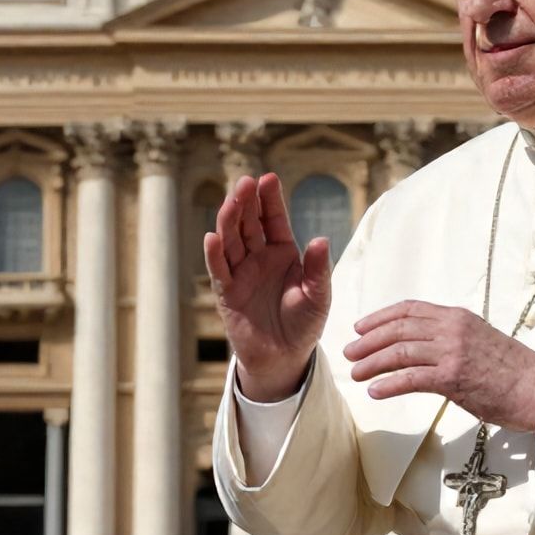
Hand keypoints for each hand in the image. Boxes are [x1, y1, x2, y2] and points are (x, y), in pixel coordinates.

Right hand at [203, 173, 330, 402]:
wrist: (285, 357)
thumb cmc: (304, 324)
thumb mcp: (319, 297)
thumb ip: (317, 270)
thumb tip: (321, 240)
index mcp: (284, 252)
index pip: (274, 219)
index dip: (270, 199)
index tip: (268, 178)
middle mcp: (259, 257)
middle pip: (249, 224)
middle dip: (246, 202)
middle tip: (245, 182)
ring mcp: (241, 272)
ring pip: (231, 241)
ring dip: (229, 221)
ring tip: (231, 202)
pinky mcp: (227, 292)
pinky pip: (219, 270)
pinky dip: (215, 254)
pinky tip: (212, 237)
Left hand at [342, 300, 534, 431]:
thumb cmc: (514, 371)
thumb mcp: (480, 340)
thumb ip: (452, 338)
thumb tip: (425, 346)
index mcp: (457, 317)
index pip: (409, 309)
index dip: (380, 317)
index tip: (361, 327)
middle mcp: (452, 329)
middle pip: (398, 329)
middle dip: (368, 340)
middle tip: (350, 352)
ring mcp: (452, 352)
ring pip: (399, 352)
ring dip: (373, 363)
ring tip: (357, 373)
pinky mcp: (453, 377)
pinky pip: (410, 379)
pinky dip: (388, 385)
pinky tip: (375, 391)